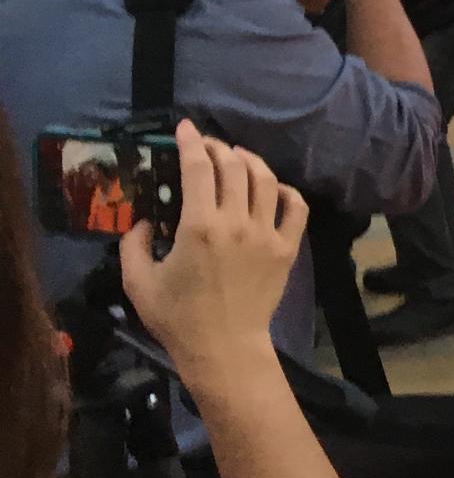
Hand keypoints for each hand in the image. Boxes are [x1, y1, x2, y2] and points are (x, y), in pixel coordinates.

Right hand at [119, 121, 303, 398]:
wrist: (223, 348)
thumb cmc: (178, 318)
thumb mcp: (138, 283)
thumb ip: (133, 245)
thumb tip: (142, 220)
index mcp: (199, 227)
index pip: (199, 169)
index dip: (192, 143)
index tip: (186, 129)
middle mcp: (237, 222)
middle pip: (234, 166)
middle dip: (218, 147)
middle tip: (207, 145)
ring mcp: (267, 233)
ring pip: (266, 180)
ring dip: (251, 161)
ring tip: (237, 157)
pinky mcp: (288, 247)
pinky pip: (296, 207)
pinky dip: (286, 190)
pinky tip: (273, 188)